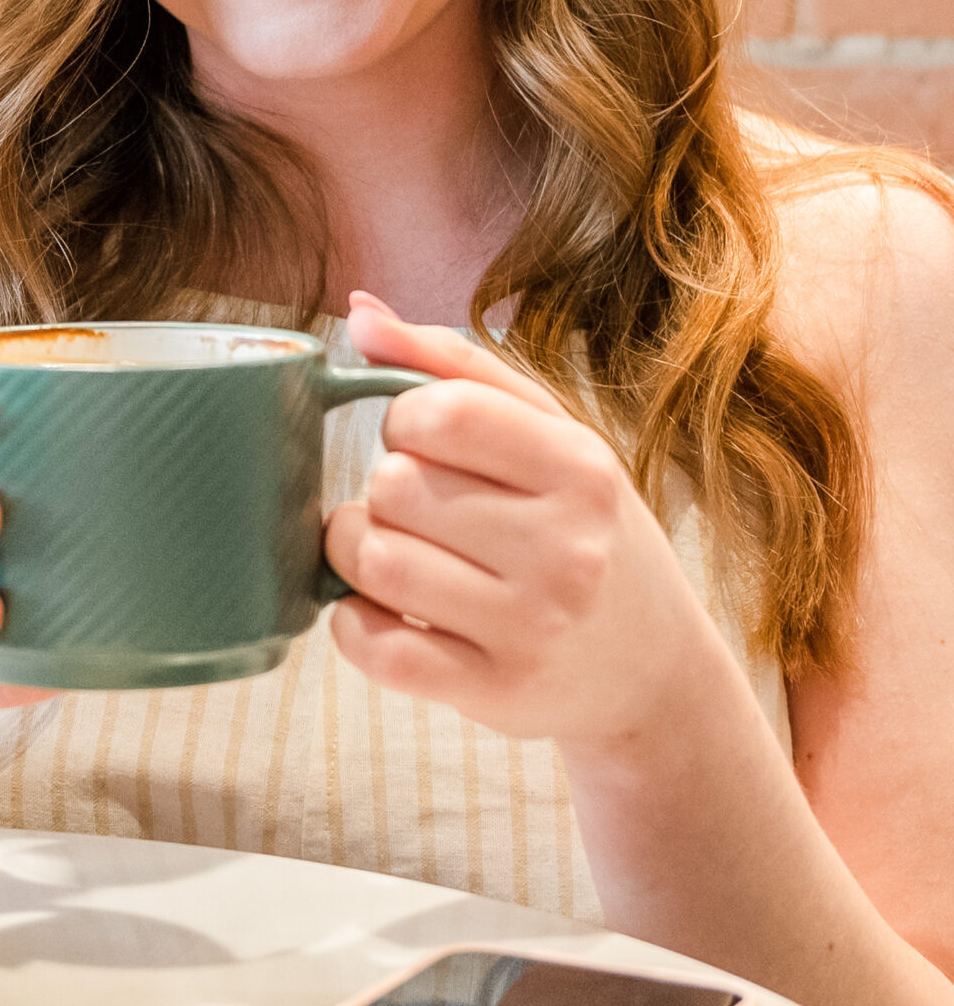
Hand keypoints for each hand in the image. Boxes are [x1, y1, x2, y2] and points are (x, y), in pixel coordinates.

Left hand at [322, 293, 722, 755]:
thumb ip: (453, 366)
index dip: (404, 421)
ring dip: (356, 553)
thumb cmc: (583, 531)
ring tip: (395, 554)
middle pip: (393, 487)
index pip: (436, 410)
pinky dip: (353, 622)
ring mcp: (532, 627)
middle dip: (383, 492)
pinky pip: (374, 645)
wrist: (651, 674)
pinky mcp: (494, 692)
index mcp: (580, 467)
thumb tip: (358, 313)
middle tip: (419, 511)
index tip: (426, 444)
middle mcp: (565, 548)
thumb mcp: (550, 437)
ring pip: (374, 561)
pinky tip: (382, 611)